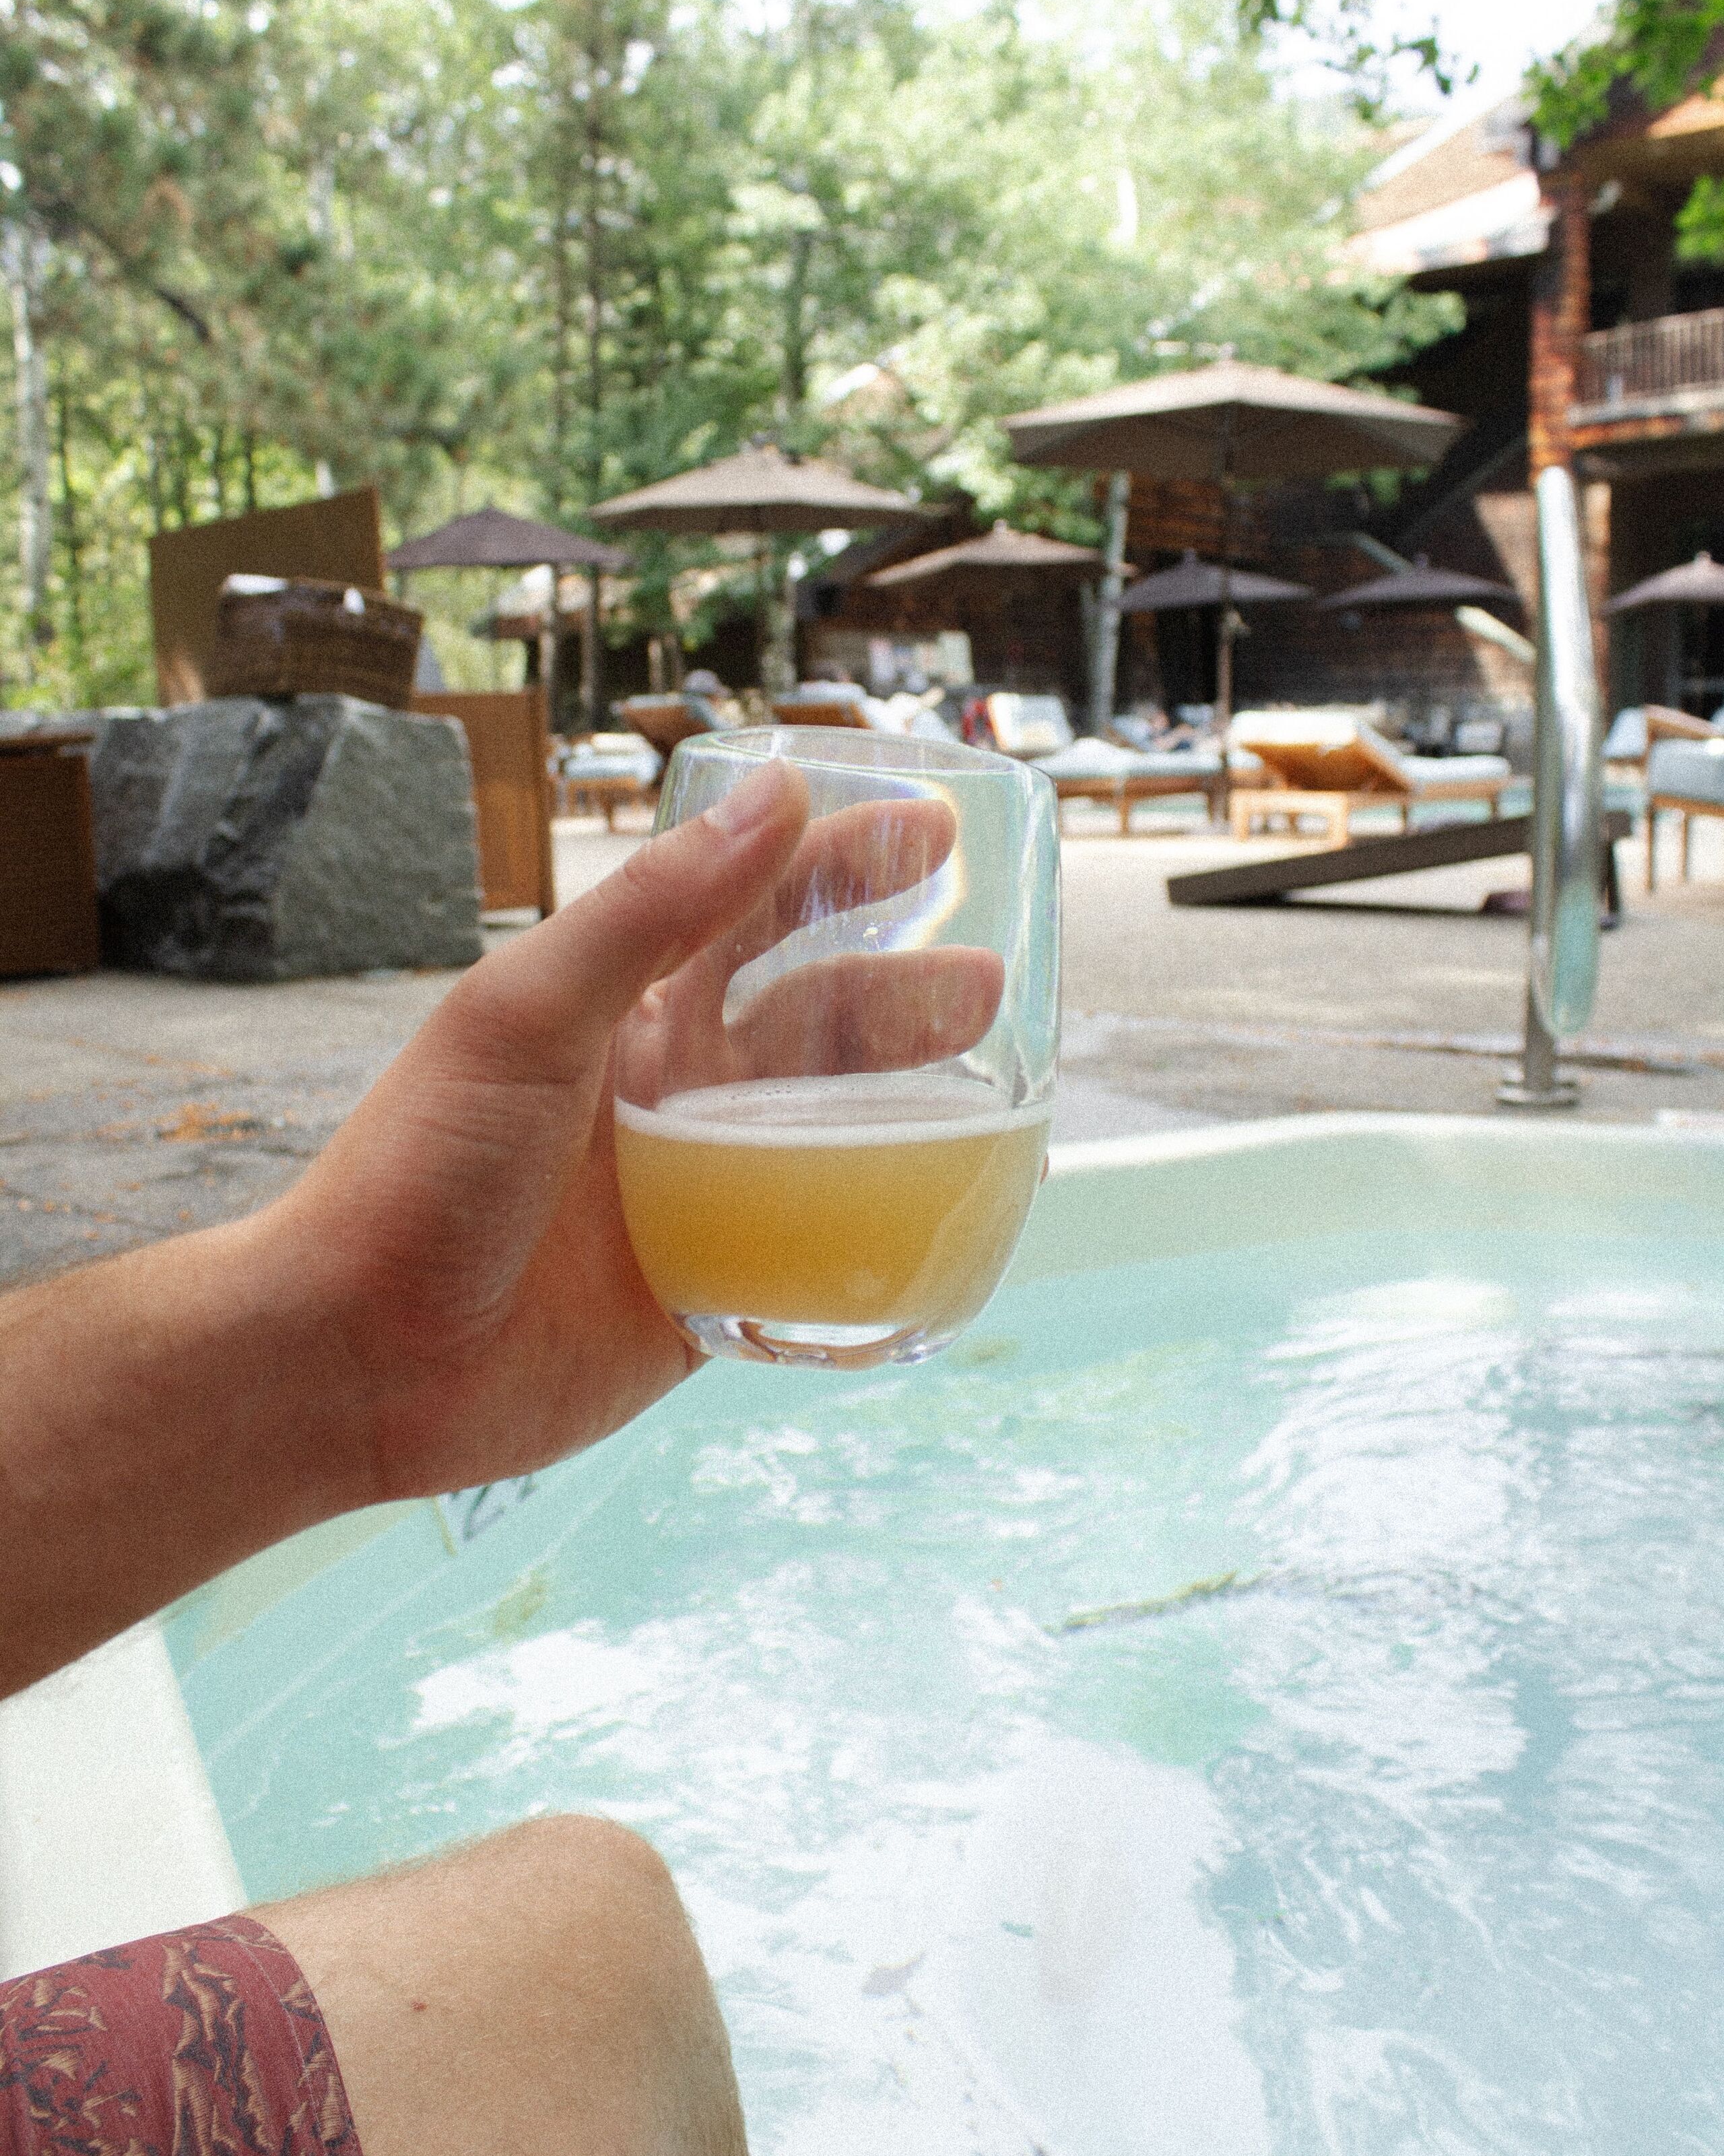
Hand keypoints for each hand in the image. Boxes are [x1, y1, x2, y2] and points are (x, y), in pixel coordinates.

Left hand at [271, 762, 997, 1505]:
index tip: (932, 832)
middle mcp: (663, 1096)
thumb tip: (772, 796)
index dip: (838, 864)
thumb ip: (648, 913)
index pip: (750, 915)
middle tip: (990, 983)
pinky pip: (814, 1262)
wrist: (361, 1359)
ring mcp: (688, 1198)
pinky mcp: (702, 1297)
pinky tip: (950, 1228)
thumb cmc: (419, 1171)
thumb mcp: (525, 1016)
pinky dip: (879, 1241)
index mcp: (619, 1014)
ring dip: (909, 1112)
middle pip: (811, 1026)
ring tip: (994, 1099)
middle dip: (901, 997)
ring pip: (827, 1138)